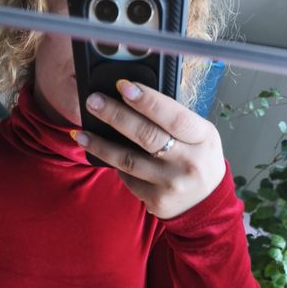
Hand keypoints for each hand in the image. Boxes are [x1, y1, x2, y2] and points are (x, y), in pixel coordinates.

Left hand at [71, 79, 226, 219]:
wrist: (205, 201)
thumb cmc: (197, 158)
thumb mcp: (198, 135)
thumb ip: (173, 120)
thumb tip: (132, 97)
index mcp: (203, 137)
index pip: (173, 116)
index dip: (147, 101)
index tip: (123, 86)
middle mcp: (188, 162)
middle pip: (146, 136)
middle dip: (116, 116)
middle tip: (93, 101)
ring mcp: (171, 183)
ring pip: (129, 160)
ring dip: (101, 145)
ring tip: (81, 133)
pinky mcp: (156, 200)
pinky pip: (128, 178)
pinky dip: (114, 163)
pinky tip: (101, 153)